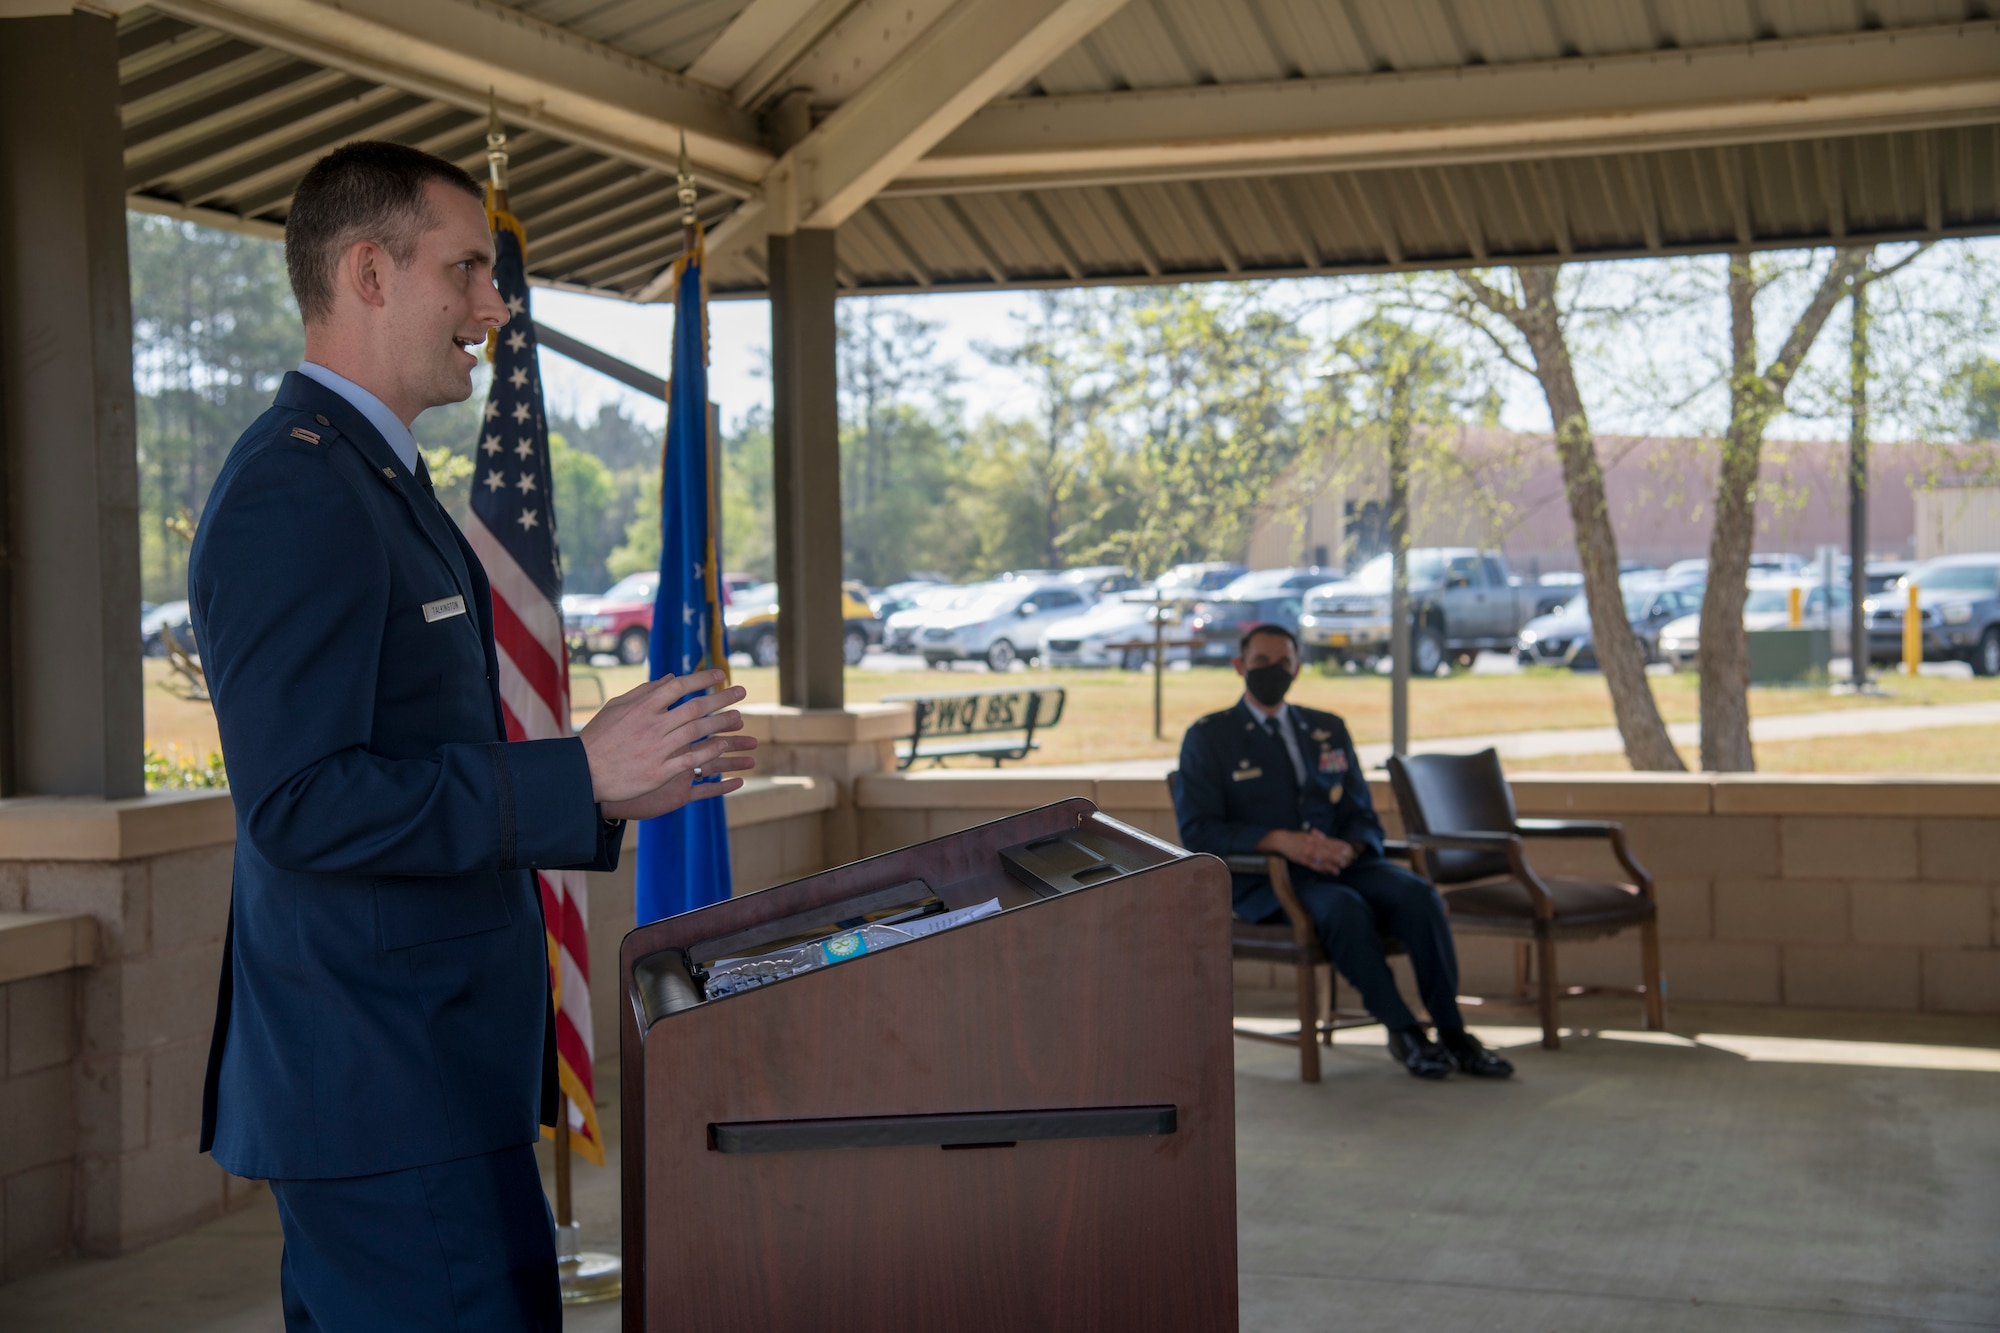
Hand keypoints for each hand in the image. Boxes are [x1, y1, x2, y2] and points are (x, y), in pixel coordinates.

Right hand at [580, 670, 758, 816]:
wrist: (584, 772)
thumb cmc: (599, 737)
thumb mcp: (616, 707)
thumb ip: (645, 691)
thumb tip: (671, 677)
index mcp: (642, 707)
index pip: (679, 686)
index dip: (702, 678)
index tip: (721, 674)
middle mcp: (652, 725)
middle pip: (695, 707)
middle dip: (722, 698)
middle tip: (741, 691)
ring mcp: (657, 749)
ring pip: (698, 732)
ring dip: (721, 723)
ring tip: (739, 718)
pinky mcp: (659, 772)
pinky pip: (691, 759)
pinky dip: (709, 751)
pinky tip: (722, 744)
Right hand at [1257, 828, 1355, 875]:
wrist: (1281, 841)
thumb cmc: (1295, 838)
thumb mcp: (1309, 835)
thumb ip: (1320, 838)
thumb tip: (1331, 842)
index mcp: (1316, 837)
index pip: (1333, 842)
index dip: (1342, 847)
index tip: (1349, 850)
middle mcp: (1314, 844)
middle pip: (1331, 851)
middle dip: (1341, 857)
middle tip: (1347, 861)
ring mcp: (1309, 853)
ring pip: (1325, 859)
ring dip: (1335, 864)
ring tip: (1341, 867)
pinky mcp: (1304, 860)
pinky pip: (1317, 866)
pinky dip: (1325, 869)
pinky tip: (1332, 871)